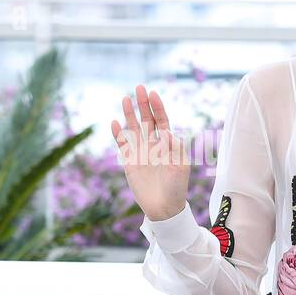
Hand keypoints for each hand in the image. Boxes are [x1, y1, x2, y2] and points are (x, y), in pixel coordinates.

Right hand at [111, 84, 191, 221]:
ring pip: (133, 128)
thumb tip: (166, 131)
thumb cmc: (176, 186)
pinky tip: (114, 122)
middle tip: (139, 87)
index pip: (161, 120)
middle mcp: (153, 144)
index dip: (157, 107)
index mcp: (167, 143)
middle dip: (143, 104)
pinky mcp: (130, 161)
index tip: (153, 94)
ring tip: (125, 98)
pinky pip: (122, 144)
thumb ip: (174, 148)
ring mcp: (140, 151)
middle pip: (146, 119)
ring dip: (129, 114)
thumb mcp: (180, 165)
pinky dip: (118, 134)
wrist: (164, 207)